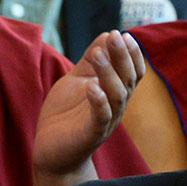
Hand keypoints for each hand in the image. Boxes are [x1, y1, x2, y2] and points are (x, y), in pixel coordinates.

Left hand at [32, 30, 146, 185]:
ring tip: (97, 54)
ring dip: (109, 73)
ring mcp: (106, 121)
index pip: (134, 72)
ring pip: (117, 95)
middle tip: (115, 36)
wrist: (52, 151)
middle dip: (123, 57)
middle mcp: (116, 106)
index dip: (132, 54)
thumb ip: (91, 61)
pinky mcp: (92, 134)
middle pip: (129, 80)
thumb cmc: (66, 115)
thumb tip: (108, 34)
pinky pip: (101, 117)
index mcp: (115, 93)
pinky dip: (99, 102)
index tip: (123, 34)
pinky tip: (92, 87)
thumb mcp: (77, 81)